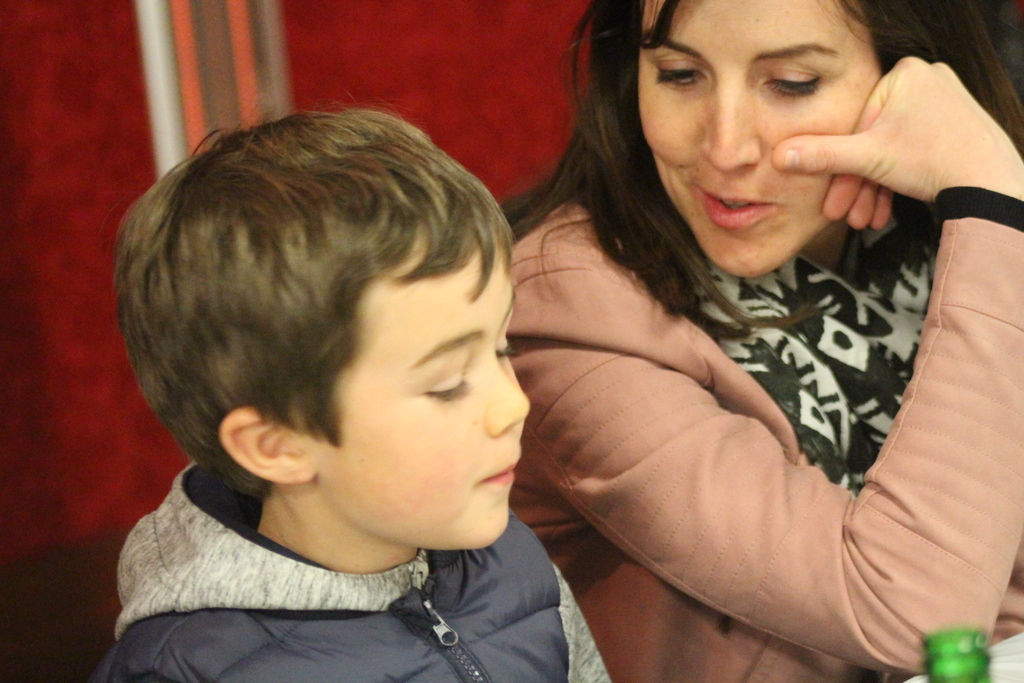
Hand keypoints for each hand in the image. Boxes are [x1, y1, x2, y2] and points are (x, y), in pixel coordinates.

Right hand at [772, 57, 1023, 225]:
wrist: (991, 184)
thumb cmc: (934, 159)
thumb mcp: (867, 159)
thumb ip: (822, 156)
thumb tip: (780, 155)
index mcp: (904, 74)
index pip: (855, 122)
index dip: (838, 165)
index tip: (828, 197)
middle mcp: (925, 81)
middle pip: (872, 139)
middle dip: (857, 184)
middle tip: (844, 214)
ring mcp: (942, 103)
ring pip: (890, 150)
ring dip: (873, 189)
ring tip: (866, 219)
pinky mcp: (952, 126)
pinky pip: (911, 151)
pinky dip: (896, 182)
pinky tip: (886, 210)